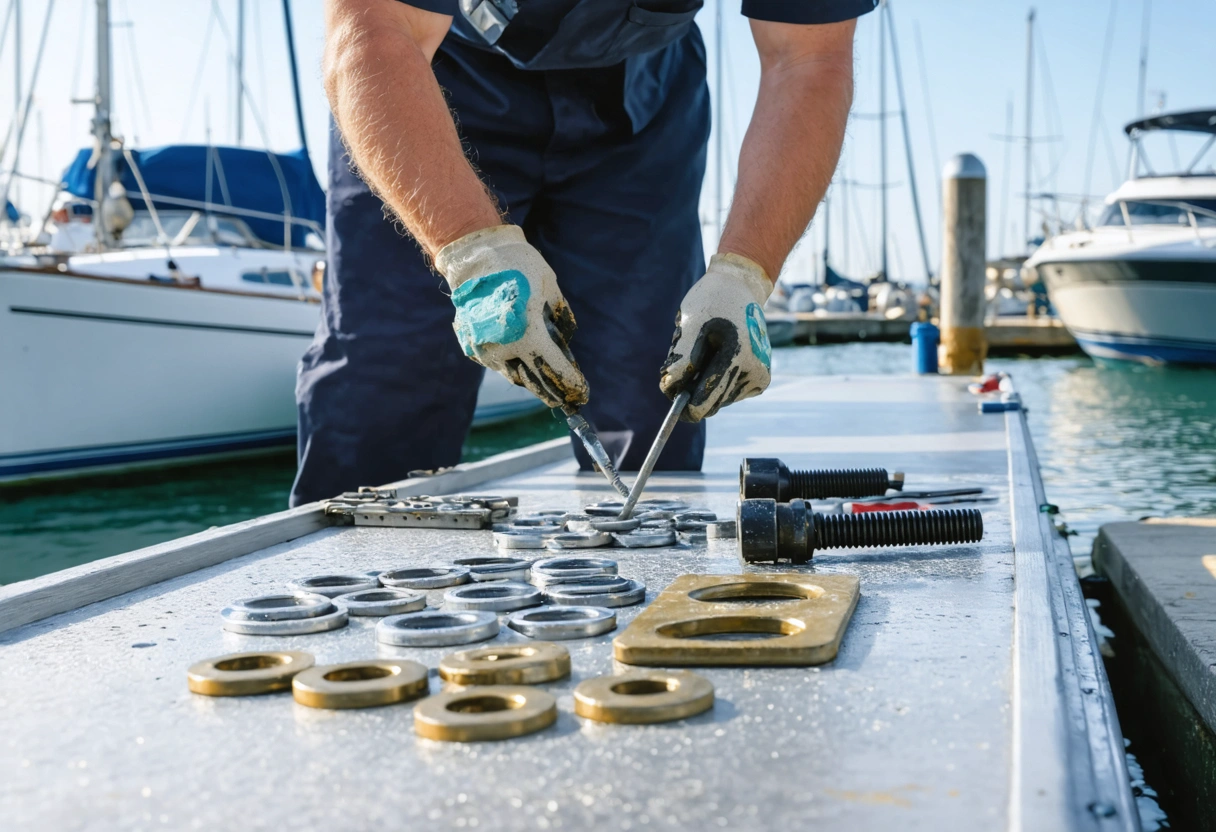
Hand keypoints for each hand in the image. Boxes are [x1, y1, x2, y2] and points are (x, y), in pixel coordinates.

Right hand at [436, 225, 588, 408]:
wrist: (473, 256)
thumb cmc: (518, 266)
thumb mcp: (551, 288)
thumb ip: (561, 319)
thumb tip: (566, 342)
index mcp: (527, 334)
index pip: (554, 369)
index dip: (571, 383)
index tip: (583, 394)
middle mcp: (503, 348)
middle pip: (534, 382)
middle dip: (555, 393)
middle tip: (571, 401)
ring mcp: (484, 349)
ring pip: (514, 376)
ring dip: (534, 383)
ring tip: (550, 388)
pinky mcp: (472, 346)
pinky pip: (498, 365)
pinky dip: (514, 368)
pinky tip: (525, 368)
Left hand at [659, 253, 772, 421]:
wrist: (741, 288)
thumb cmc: (712, 302)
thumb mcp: (691, 324)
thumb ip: (681, 359)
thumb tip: (671, 390)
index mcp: (738, 354)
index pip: (707, 396)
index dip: (686, 406)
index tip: (673, 407)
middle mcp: (754, 370)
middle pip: (714, 402)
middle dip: (693, 394)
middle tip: (677, 381)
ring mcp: (760, 375)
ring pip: (721, 400)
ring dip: (705, 386)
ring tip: (701, 357)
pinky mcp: (761, 378)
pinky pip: (731, 392)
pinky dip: (718, 383)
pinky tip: (716, 359)